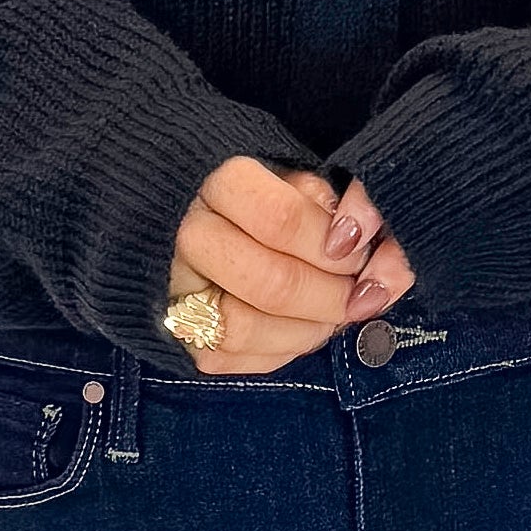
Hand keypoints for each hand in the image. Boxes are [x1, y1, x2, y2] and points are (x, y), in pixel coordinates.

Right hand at [165, 156, 415, 374]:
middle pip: (269, 283)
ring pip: (246, 329)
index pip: (279, 219)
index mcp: (216, 181)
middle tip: (358, 292)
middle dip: (330, 296)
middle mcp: (185, 235)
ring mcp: (172, 288)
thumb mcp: (294, 170)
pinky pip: (229, 360)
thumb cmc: (257, 186)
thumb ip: (332, 196)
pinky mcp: (171, 334)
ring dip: (308, 330)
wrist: (183, 206)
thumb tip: (358, 237)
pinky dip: (279, 350)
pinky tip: (304, 328)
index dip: (329, 244)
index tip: (357, 248)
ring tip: (335, 312)